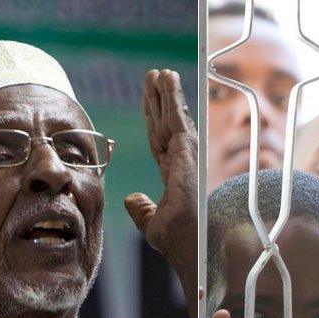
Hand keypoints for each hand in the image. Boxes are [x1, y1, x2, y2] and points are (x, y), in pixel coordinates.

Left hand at [125, 69, 197, 266]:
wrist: (187, 244)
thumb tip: (131, 199)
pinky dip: (172, 97)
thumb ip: (140, 209)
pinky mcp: (188, 151)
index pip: (159, 141)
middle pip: (165, 124)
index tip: (148, 101)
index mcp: (175, 176)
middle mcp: (182, 163)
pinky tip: (167, 79)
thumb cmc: (176, 240)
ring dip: (166, 93)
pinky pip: (177, 118)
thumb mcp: (150, 223)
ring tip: (159, 72)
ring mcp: (187, 156)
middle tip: (152, 76)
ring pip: (173, 117)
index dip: (153, 119)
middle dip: (158, 100)